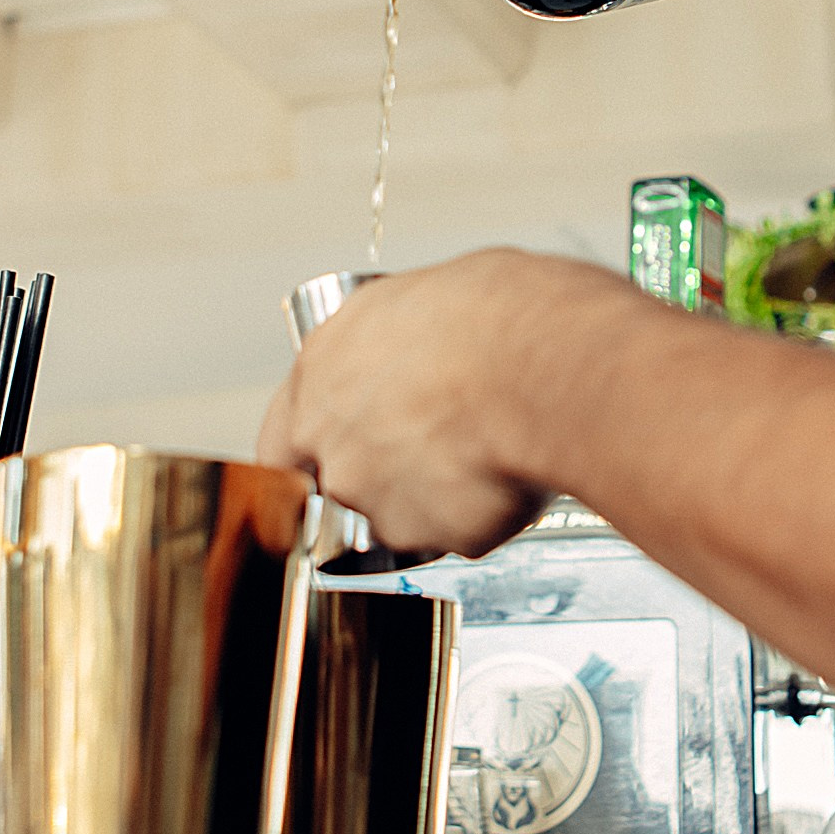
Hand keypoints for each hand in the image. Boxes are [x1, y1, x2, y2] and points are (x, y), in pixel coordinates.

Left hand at [257, 251, 623, 557]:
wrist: (551, 365)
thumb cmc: (504, 316)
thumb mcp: (429, 296)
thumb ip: (401, 341)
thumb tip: (420, 342)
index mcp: (322, 368)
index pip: (282, 438)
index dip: (317, 448)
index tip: (345, 446)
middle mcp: (333, 439)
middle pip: (341, 481)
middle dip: (387, 472)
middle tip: (439, 445)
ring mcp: (374, 496)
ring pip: (398, 515)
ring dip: (434, 496)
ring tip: (486, 452)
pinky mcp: (429, 537)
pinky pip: (454, 535)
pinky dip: (481, 516)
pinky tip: (508, 474)